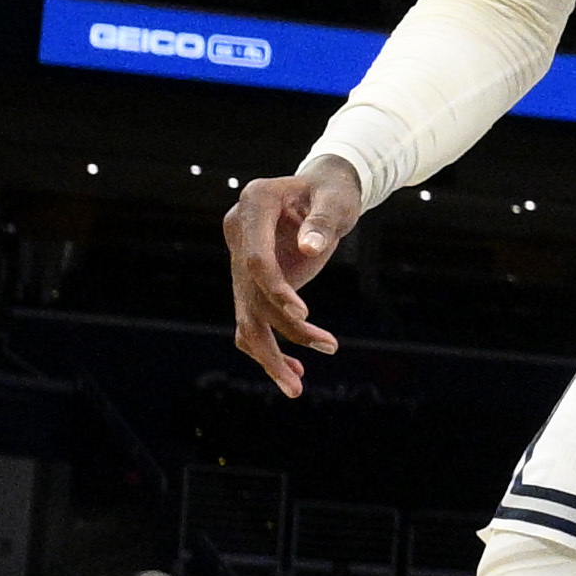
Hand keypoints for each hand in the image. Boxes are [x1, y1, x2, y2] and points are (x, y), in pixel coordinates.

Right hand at [221, 155, 371, 399]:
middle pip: (247, 295)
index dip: (275, 290)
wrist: (324, 189)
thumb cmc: (333, 190)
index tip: (303, 315)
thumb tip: (310, 248)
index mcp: (253, 205)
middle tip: (301, 373)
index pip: (255, 260)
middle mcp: (239, 233)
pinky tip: (296, 369)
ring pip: (246, 316)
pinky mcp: (250, 280)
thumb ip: (323, 220)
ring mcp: (240, 259)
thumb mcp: (337, 199)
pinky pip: (254, 317)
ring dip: (269, 354)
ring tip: (296, 386)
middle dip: (274, 336)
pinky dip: (271, 344)